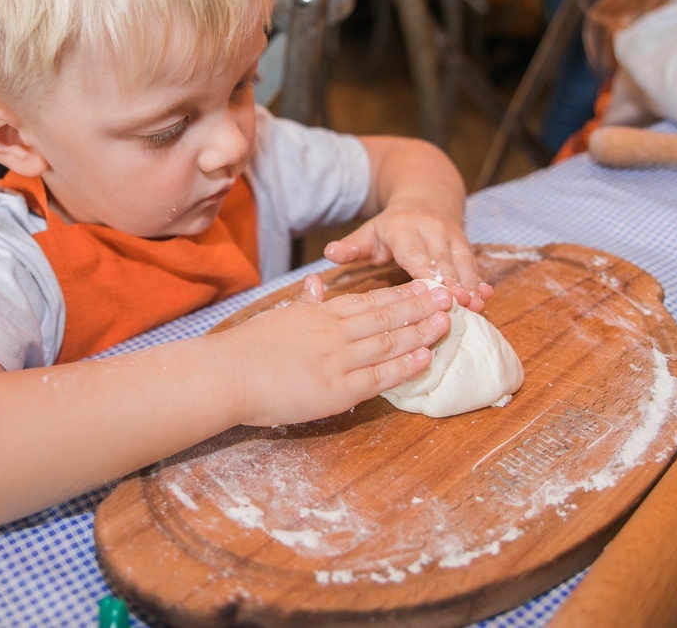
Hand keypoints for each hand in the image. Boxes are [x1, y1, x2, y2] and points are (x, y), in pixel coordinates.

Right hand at [216, 277, 452, 426]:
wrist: (228, 375)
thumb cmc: (246, 348)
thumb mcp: (279, 316)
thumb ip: (304, 303)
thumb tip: (316, 284)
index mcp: (320, 314)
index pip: (370, 300)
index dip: (401, 294)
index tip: (424, 287)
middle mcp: (335, 332)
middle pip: (387, 316)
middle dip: (420, 307)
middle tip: (448, 298)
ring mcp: (338, 361)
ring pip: (389, 343)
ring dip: (420, 332)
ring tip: (445, 323)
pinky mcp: (337, 391)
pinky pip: (378, 376)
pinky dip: (404, 366)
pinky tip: (424, 359)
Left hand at [323, 205, 492, 307]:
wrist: (425, 197)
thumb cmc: (390, 227)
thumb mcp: (368, 233)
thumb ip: (352, 246)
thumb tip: (329, 252)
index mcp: (402, 229)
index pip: (414, 253)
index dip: (425, 273)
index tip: (432, 293)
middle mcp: (430, 229)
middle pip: (442, 260)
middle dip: (452, 283)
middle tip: (460, 307)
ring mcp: (451, 234)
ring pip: (462, 262)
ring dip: (470, 284)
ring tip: (476, 307)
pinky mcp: (465, 242)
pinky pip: (473, 262)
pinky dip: (479, 280)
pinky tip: (486, 297)